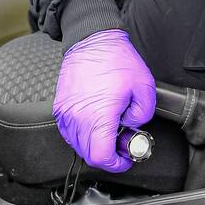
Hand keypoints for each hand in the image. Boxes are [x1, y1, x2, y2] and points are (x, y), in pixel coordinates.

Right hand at [53, 29, 155, 172]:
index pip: (101, 156)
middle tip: (120, 144)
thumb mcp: (144, 87)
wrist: (92, 40)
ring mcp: (66, 113)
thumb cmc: (116, 58)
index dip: (116, 164)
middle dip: (107, 155)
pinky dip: (81, 135)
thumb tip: (133, 126)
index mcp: (99, 115)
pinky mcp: (60, 107)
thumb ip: (143, 114)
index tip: (125, 159)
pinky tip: (93, 125)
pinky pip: (68, 132)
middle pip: (88, 154)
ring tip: (108, 131)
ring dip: (93, 145)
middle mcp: (78, 117)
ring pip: (76, 145)